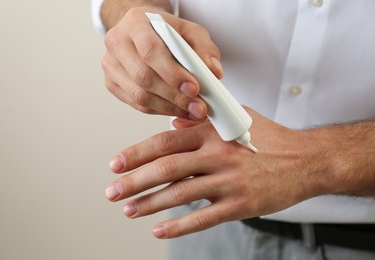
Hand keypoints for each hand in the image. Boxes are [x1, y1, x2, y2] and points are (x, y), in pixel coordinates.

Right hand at [101, 7, 222, 118]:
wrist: (143, 33)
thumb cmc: (166, 32)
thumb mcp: (190, 31)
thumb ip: (204, 49)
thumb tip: (213, 73)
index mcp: (135, 23)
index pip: (150, 51)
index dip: (172, 73)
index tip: (194, 88)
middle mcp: (117, 43)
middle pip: (143, 77)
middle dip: (175, 96)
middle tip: (199, 107)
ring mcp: (111, 65)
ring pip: (139, 95)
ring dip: (169, 108)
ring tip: (193, 112)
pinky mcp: (112, 83)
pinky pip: (137, 104)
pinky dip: (160, 111)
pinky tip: (178, 111)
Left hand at [105, 108, 331, 237]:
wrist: (306, 160)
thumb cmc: (270, 138)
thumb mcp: (236, 119)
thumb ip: (202, 122)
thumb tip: (171, 126)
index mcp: (212, 133)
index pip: (164, 142)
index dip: (136, 154)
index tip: (115, 164)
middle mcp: (217, 156)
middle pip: (166, 169)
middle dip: (134, 181)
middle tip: (111, 192)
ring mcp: (229, 182)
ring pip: (180, 195)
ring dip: (150, 205)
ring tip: (128, 211)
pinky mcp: (240, 205)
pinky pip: (202, 218)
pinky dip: (178, 226)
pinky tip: (159, 230)